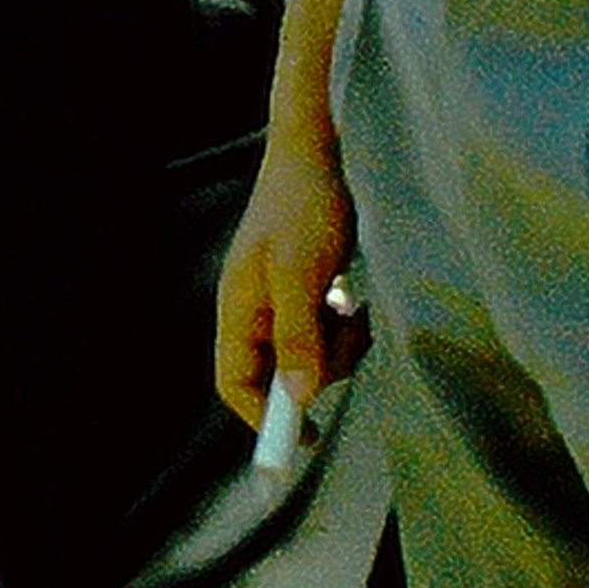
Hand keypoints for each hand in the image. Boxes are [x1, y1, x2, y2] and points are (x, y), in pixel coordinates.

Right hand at [214, 125, 365, 429]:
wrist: (319, 149)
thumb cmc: (304, 205)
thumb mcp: (302, 272)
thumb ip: (298, 335)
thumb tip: (299, 400)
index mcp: (237, 307)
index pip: (234, 382)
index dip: (262, 418)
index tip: (305, 438)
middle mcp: (253, 308)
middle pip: (279, 374)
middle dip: (318, 368)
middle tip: (348, 335)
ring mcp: (278, 299)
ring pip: (308, 354)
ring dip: (338, 345)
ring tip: (354, 307)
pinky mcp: (304, 289)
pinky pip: (323, 332)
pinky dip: (343, 327)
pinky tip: (353, 298)